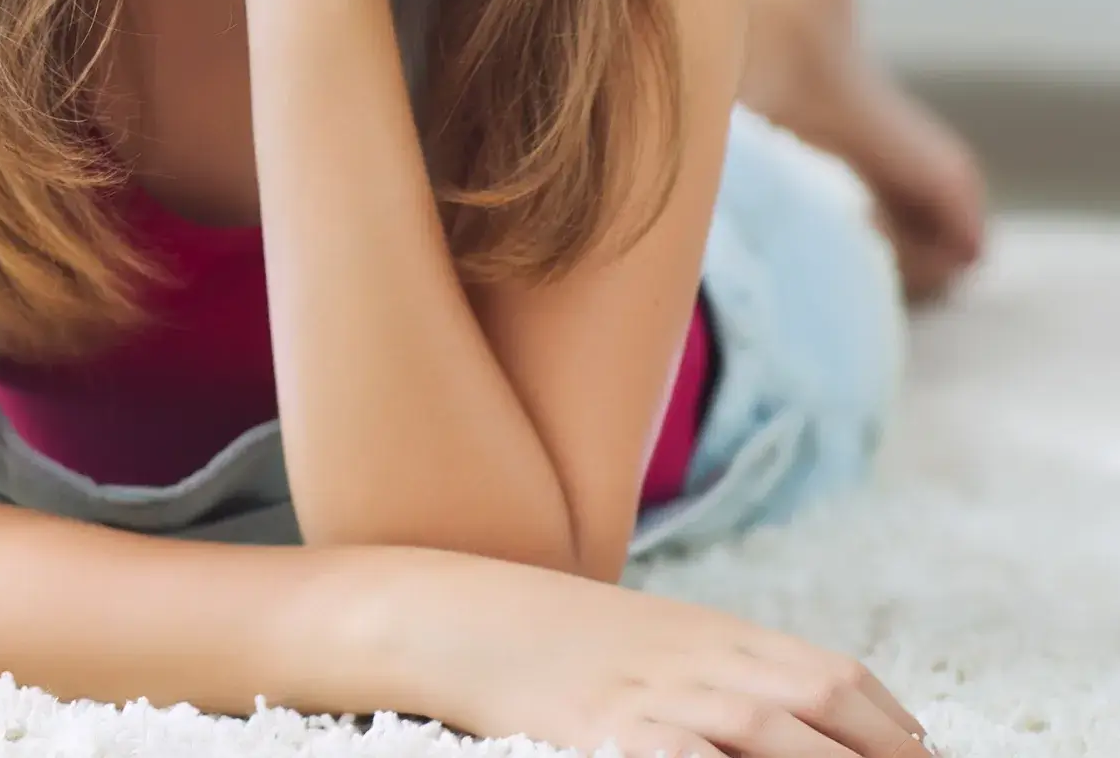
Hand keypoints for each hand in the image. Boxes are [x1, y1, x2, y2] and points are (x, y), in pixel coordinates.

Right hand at [385, 550, 936, 757]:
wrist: (468, 619)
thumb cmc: (562, 636)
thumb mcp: (656, 638)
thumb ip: (726, 670)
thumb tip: (798, 716)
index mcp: (716, 634)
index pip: (836, 677)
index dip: (895, 728)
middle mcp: (701, 663)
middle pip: (821, 713)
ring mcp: (658, 702)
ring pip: (773, 743)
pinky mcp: (611, 738)